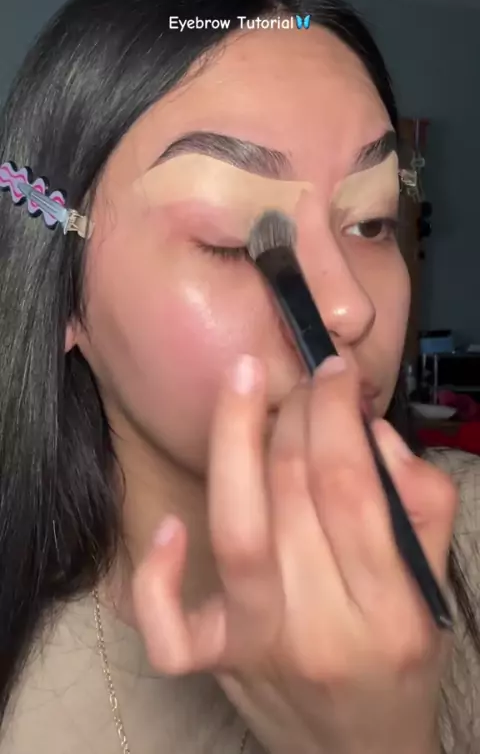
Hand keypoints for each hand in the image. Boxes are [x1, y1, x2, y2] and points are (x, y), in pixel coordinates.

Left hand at [132, 356, 455, 753]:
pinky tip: (173, 526)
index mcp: (389, 611)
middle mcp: (322, 630)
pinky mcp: (215, 663)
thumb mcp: (432, 587)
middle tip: (296, 378)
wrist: (359, 753)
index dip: (337, 414)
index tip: (334, 375)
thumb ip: (421, 504)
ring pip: (236, 533)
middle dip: (293, 414)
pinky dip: (158, 574)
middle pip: (293, 494)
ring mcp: (260, 648)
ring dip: (233, 443)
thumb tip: (371, 434)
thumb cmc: (396, 664)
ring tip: (242, 385)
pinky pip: (168, 626)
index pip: (352, 487)